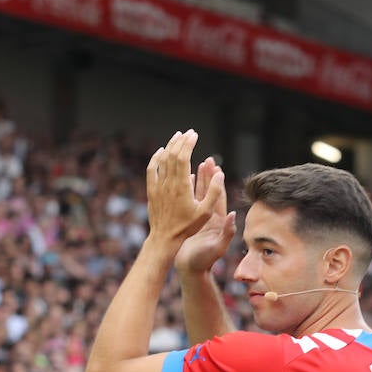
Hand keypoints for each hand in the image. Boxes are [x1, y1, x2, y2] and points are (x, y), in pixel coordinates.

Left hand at [146, 130, 223, 247]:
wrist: (165, 238)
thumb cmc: (187, 227)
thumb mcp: (205, 212)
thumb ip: (214, 192)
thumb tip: (219, 174)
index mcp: (182, 186)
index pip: (183, 157)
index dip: (188, 144)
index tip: (194, 135)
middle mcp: (168, 183)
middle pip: (172, 155)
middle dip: (181, 141)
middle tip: (189, 133)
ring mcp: (158, 186)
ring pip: (162, 160)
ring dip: (170, 146)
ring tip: (177, 136)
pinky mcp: (152, 191)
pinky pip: (151, 170)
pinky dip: (155, 158)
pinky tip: (160, 151)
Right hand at [175, 156, 236, 274]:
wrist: (191, 271)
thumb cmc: (203, 262)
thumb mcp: (217, 247)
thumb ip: (227, 232)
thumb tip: (234, 215)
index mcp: (218, 221)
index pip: (219, 197)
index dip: (218, 182)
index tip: (217, 167)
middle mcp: (211, 217)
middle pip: (211, 192)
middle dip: (210, 175)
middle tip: (208, 159)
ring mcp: (201, 219)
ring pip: (201, 195)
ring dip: (201, 179)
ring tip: (198, 163)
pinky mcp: (192, 221)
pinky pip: (191, 202)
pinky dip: (190, 190)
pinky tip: (188, 179)